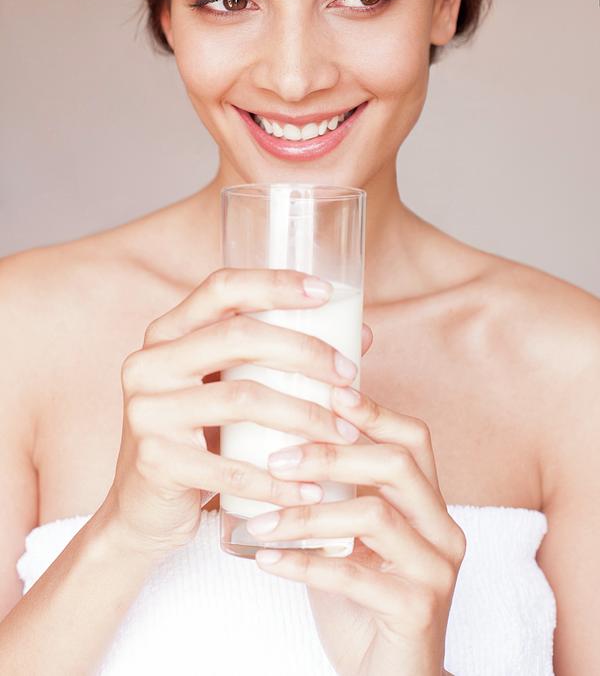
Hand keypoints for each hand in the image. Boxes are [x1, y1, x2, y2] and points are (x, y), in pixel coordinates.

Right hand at [100, 268, 365, 559]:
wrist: (142, 513)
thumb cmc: (199, 441)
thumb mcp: (228, 389)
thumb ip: (280, 359)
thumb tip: (362, 336)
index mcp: (166, 334)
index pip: (221, 289)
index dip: (274, 284)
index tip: (324, 292)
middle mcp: (149, 364)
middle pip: (237, 338)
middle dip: (305, 352)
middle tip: (349, 376)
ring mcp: (147, 412)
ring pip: (242, 400)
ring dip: (305, 416)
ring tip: (345, 433)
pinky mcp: (155, 462)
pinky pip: (231, 470)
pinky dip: (279, 482)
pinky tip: (313, 490)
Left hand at [246, 387, 465, 675]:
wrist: (388, 675)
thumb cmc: (361, 597)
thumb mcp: (348, 536)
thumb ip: (332, 493)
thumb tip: (270, 444)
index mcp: (429, 503)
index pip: (413, 438)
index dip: (373, 411)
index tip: (329, 392)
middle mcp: (442, 529)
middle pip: (396, 465)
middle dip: (332, 454)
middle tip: (277, 458)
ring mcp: (436, 570)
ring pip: (375, 516)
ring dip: (309, 513)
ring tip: (259, 519)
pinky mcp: (417, 610)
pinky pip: (356, 577)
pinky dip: (304, 563)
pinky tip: (265, 560)